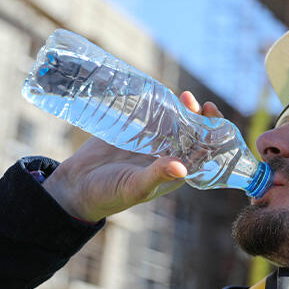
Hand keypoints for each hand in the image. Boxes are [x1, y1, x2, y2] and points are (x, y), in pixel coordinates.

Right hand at [43, 91, 224, 221]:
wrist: (76, 186)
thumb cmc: (109, 195)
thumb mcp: (135, 187)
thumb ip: (157, 176)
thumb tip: (182, 168)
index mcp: (175, 172)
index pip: (202, 152)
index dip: (212, 136)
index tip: (212, 122)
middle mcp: (167, 155)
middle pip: (191, 132)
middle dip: (198, 117)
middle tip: (194, 102)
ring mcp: (151, 141)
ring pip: (174, 121)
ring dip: (181, 109)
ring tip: (183, 96)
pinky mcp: (134, 130)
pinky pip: (152, 115)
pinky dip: (159, 105)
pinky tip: (161, 93)